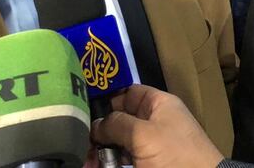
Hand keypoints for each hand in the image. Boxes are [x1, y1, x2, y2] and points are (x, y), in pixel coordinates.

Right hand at [88, 85, 223, 167]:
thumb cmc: (174, 153)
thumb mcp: (143, 134)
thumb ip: (117, 124)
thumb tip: (96, 124)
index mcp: (159, 104)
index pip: (128, 92)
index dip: (107, 98)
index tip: (82, 106)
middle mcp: (153, 121)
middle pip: (119, 119)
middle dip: (99, 129)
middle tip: (79, 139)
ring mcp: (149, 145)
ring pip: (118, 142)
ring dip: (100, 150)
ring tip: (85, 159)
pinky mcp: (147, 164)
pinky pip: (123, 159)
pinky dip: (109, 162)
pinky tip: (94, 165)